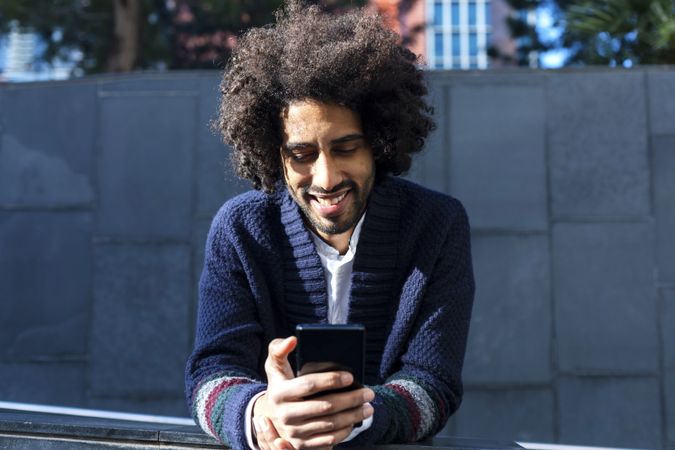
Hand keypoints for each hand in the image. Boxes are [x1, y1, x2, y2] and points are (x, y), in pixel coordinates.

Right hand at [254, 337, 374, 449]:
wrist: (270, 416)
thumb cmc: (280, 385)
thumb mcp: (274, 366)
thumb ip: (279, 349)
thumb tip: (293, 339)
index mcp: (279, 392)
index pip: (309, 385)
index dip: (331, 380)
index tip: (351, 376)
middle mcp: (285, 415)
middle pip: (325, 406)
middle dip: (351, 399)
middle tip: (368, 393)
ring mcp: (294, 432)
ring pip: (330, 424)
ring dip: (353, 416)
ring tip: (368, 407)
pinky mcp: (302, 446)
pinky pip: (328, 440)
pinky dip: (345, 431)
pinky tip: (355, 421)